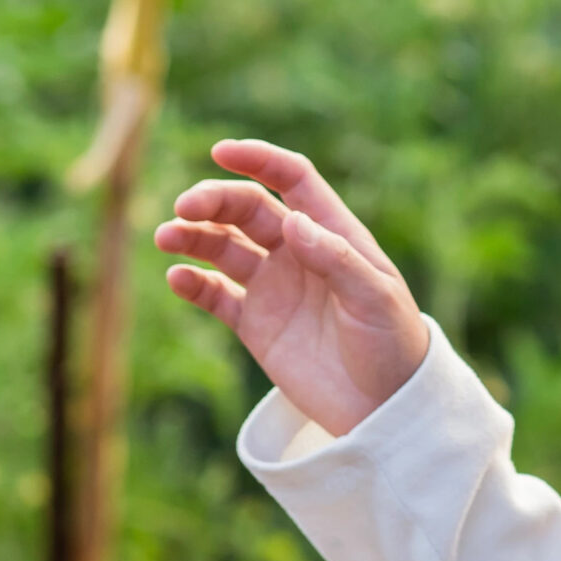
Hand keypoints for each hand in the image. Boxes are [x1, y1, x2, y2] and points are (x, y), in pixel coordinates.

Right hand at [156, 139, 431, 436]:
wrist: (385, 409)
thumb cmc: (394, 345)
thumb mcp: (376, 300)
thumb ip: (337, 260)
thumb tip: (292, 220)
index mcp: (333, 233)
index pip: (293, 180)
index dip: (259, 160)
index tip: (222, 151)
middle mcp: (298, 252)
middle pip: (247, 209)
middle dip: (213, 201)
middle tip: (184, 208)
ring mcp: (274, 286)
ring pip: (223, 247)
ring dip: (193, 237)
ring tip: (167, 236)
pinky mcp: (255, 324)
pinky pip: (215, 295)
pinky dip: (193, 284)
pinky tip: (177, 278)